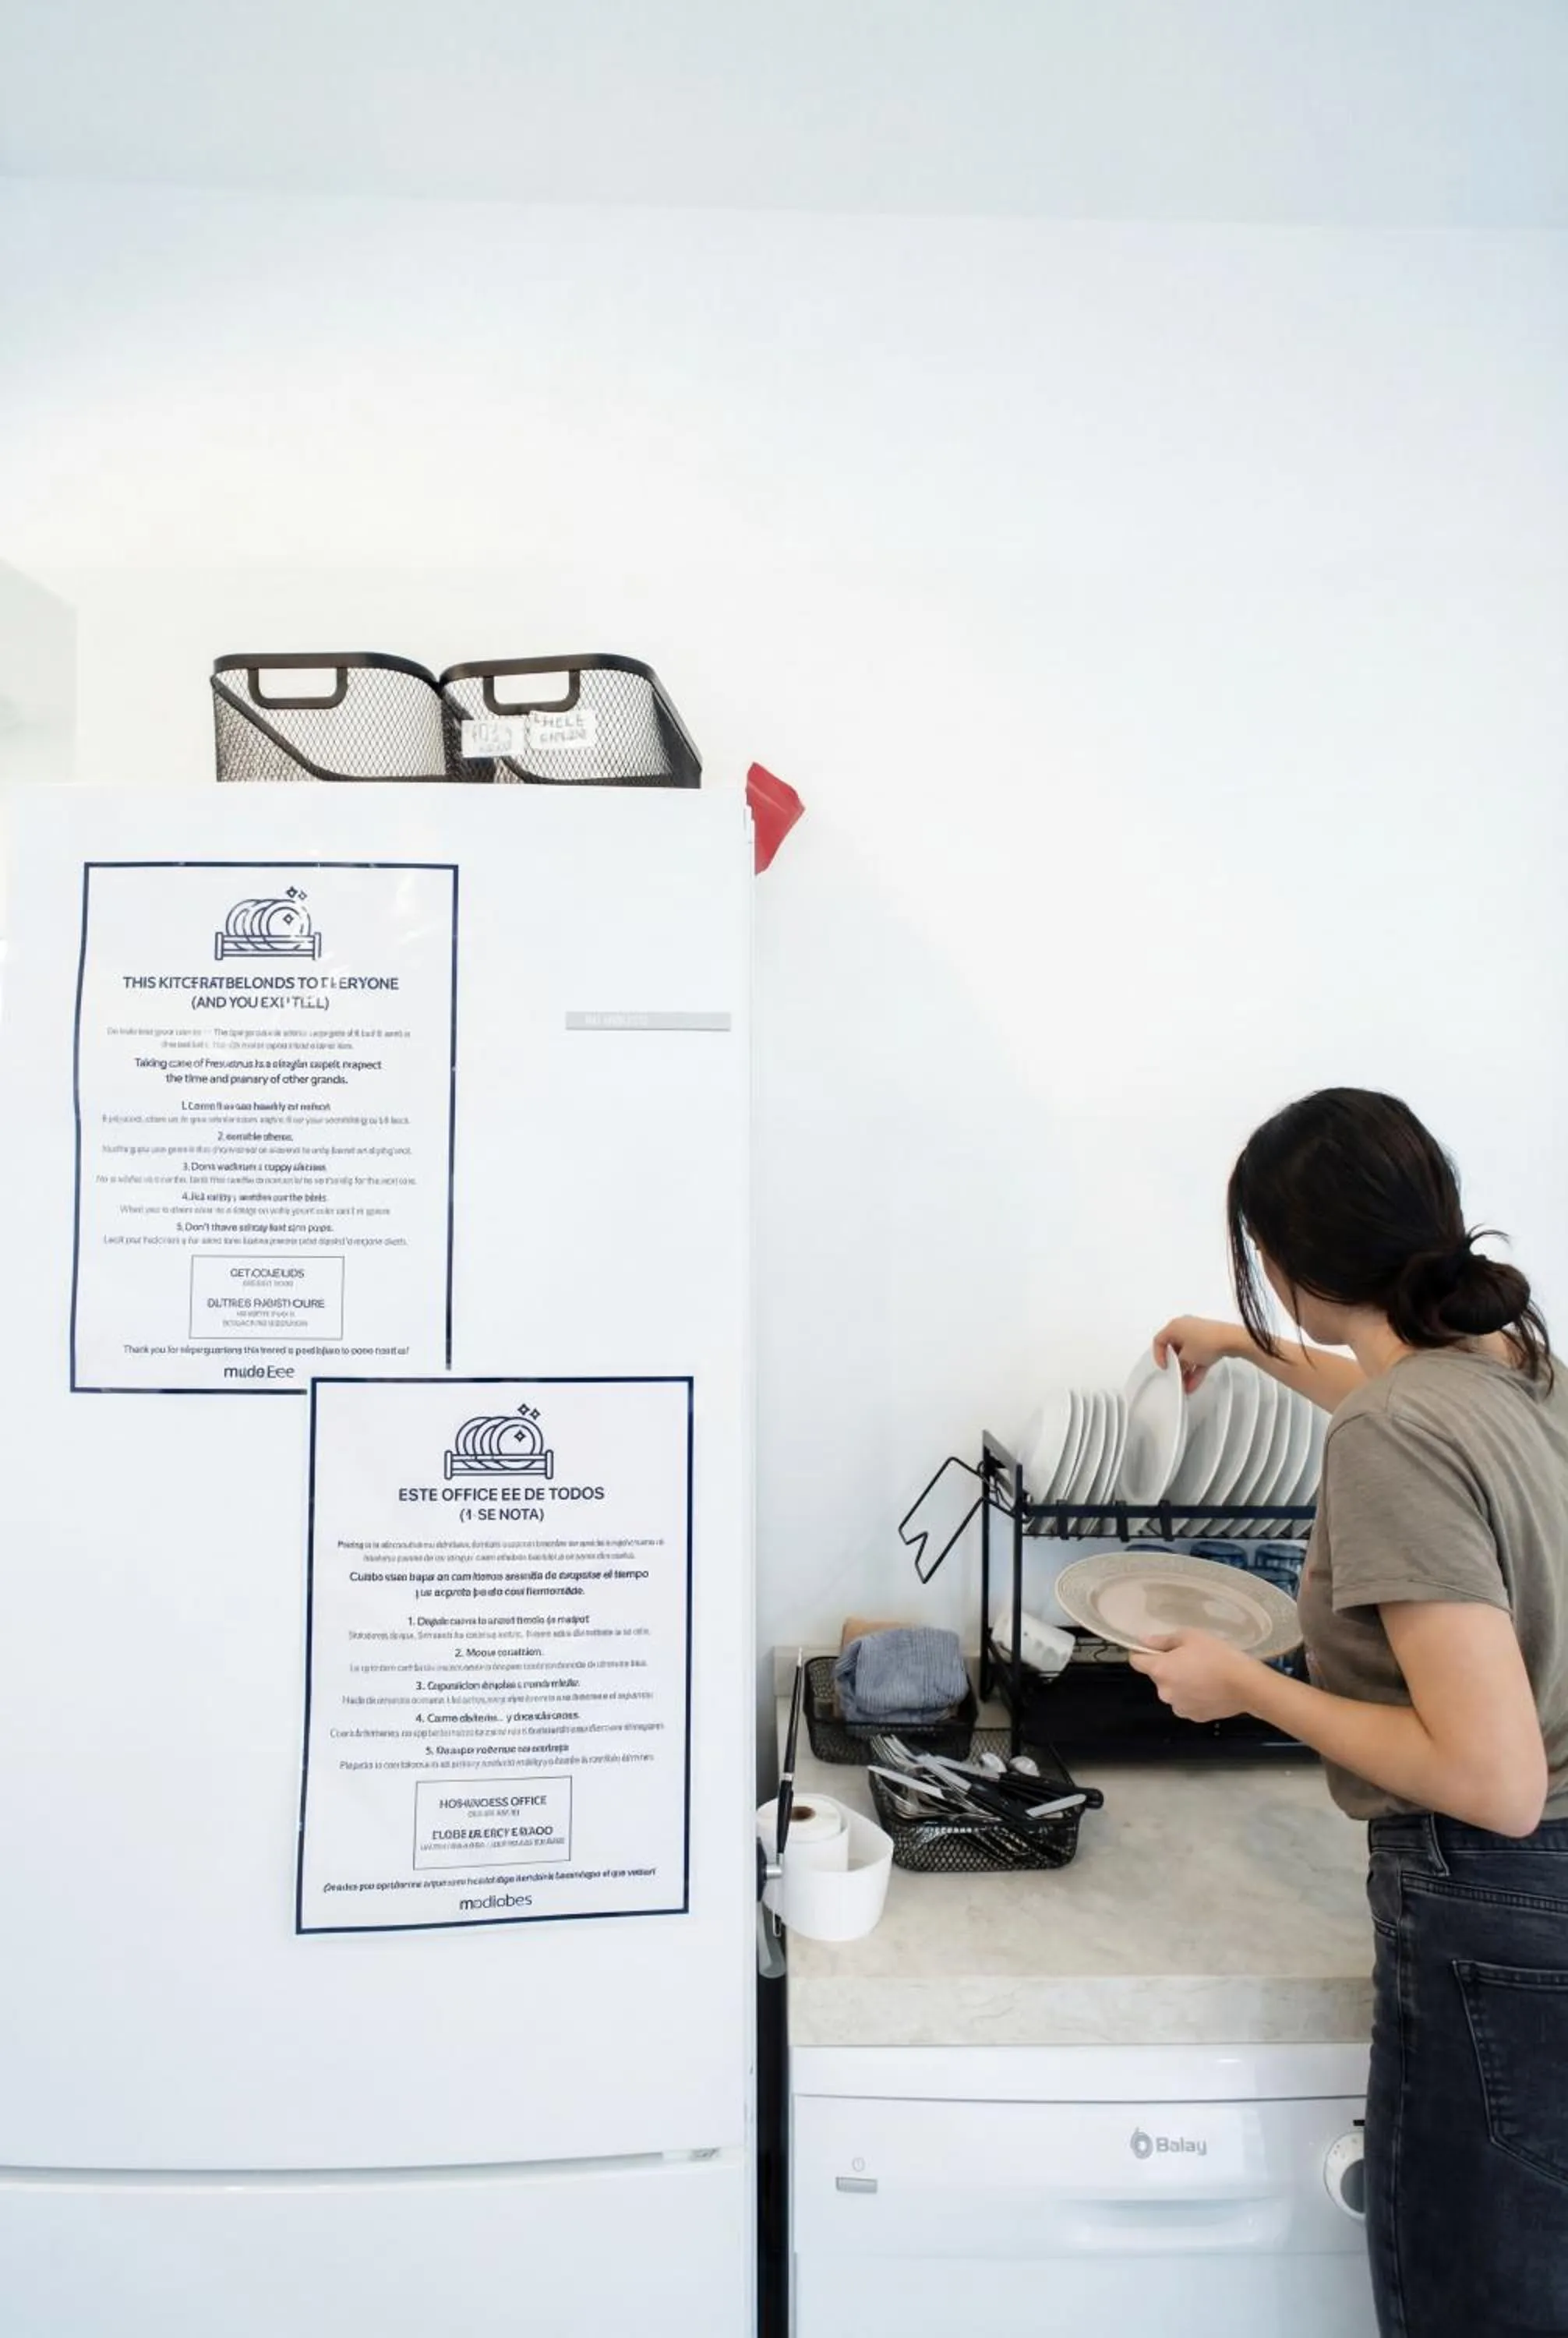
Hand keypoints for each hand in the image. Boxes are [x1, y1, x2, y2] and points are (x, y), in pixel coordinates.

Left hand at [1129, 1631, 1258, 1722]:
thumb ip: (1163, 1640)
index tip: (1156, 1649)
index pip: (1136, 1661)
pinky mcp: (1194, 1717)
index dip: (1143, 1653)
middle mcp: (1164, 1692)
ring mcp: (1179, 1707)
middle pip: (1158, 1676)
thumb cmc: (1217, 1655)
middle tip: (1190, 1659)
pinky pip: (1187, 1703)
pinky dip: (1193, 1696)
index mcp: (1160, 1671)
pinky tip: (1210, 1689)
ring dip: (1181, 1684)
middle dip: (1168, 1668)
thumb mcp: (1190, 1637)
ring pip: (1173, 1691)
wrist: (1246, 1684)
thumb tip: (1144, 1642)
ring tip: (1203, 1675)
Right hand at [1152, 1316, 1241, 1392]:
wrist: (1231, 1340)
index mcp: (1174, 1326)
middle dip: (1176, 1365)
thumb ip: (1179, 1364)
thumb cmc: (1207, 1342)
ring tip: (1187, 1383)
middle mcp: (1185, 1326)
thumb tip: (1181, 1367)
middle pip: (1175, 1348)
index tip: (1165, 1367)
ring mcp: (1198, 1333)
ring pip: (1188, 1353)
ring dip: (1187, 1369)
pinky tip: (1195, 1382)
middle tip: (1176, 1375)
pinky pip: (1199, 1355)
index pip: (1159, 1341)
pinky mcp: (1209, 1340)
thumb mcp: (1186, 1358)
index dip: (1159, 1356)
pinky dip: (1196, 1367)